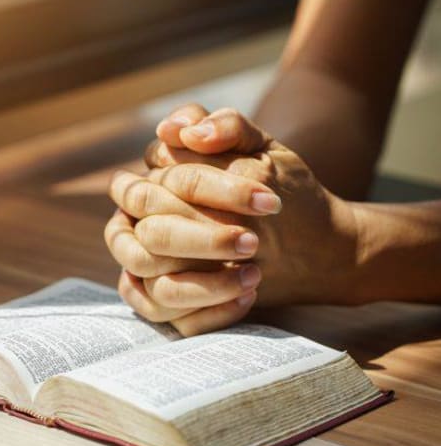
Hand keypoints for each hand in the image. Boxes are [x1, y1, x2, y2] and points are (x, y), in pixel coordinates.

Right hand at [105, 104, 360, 334]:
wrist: (307, 243)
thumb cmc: (273, 190)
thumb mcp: (261, 149)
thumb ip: (227, 125)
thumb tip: (179, 131)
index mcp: (149, 186)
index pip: (159, 185)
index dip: (210, 190)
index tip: (268, 200)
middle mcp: (138, 229)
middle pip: (154, 235)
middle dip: (205, 240)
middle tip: (255, 242)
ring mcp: (147, 272)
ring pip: (155, 285)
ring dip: (206, 284)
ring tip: (255, 276)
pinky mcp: (165, 306)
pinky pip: (171, 320)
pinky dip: (208, 313)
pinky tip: (247, 298)